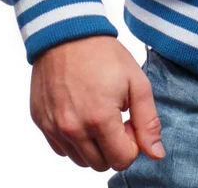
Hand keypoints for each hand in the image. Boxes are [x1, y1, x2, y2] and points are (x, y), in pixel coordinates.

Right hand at [29, 35, 165, 171]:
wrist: (68, 33)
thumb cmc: (104, 54)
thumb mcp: (137, 82)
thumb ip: (148, 121)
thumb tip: (156, 154)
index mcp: (100, 119)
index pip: (122, 160)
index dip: (132, 142)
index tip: (129, 119)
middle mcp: (73, 129)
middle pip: (101, 164)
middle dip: (114, 146)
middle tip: (116, 116)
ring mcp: (53, 127)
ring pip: (80, 160)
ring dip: (94, 145)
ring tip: (98, 113)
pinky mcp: (41, 122)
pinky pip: (61, 148)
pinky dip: (74, 139)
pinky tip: (81, 112)